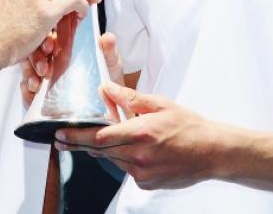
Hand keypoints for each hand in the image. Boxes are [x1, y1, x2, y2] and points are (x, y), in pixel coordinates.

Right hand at [19, 27, 124, 108]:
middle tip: (44, 69)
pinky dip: (26, 90)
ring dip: (29, 74)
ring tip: (36, 85)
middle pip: (34, 50)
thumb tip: (107, 37)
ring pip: (28, 67)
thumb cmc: (106, 72)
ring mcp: (43, 71)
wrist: (109, 97)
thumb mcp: (110, 59)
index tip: (50, 47)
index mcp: (65, 41)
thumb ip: (108, 49)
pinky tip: (32, 93)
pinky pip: (26, 87)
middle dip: (35, 58)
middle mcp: (51, 54)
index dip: (47, 38)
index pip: (50, 34)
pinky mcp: (39, 90)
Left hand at [55, 82, 218, 189]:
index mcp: (140, 133)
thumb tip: (106, 89)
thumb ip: (129, 99)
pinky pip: (126, 169)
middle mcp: (138, 156)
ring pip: (113, 159)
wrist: (212, 152)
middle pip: (100, 150)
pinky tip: (138, 149)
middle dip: (80, 145)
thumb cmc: (188, 125)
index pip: (99, 136)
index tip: (60, 135)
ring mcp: (142, 173)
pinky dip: (124, 158)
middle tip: (62, 141)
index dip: (76, 137)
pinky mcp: (146, 184)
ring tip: (112, 135)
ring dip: (106, 149)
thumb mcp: (160, 104)